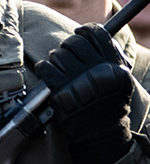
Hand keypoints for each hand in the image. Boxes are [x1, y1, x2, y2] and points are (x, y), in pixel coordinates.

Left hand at [34, 24, 134, 163]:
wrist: (99, 133)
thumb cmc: (108, 108)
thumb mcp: (120, 82)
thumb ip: (109, 61)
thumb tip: (93, 41)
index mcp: (112, 66)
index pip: (98, 34)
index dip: (85, 30)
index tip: (78, 32)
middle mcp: (96, 70)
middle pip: (74, 42)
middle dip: (67, 46)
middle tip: (66, 54)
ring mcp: (77, 80)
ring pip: (57, 54)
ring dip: (54, 59)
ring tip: (59, 69)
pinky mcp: (60, 90)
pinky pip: (45, 67)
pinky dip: (43, 67)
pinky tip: (47, 72)